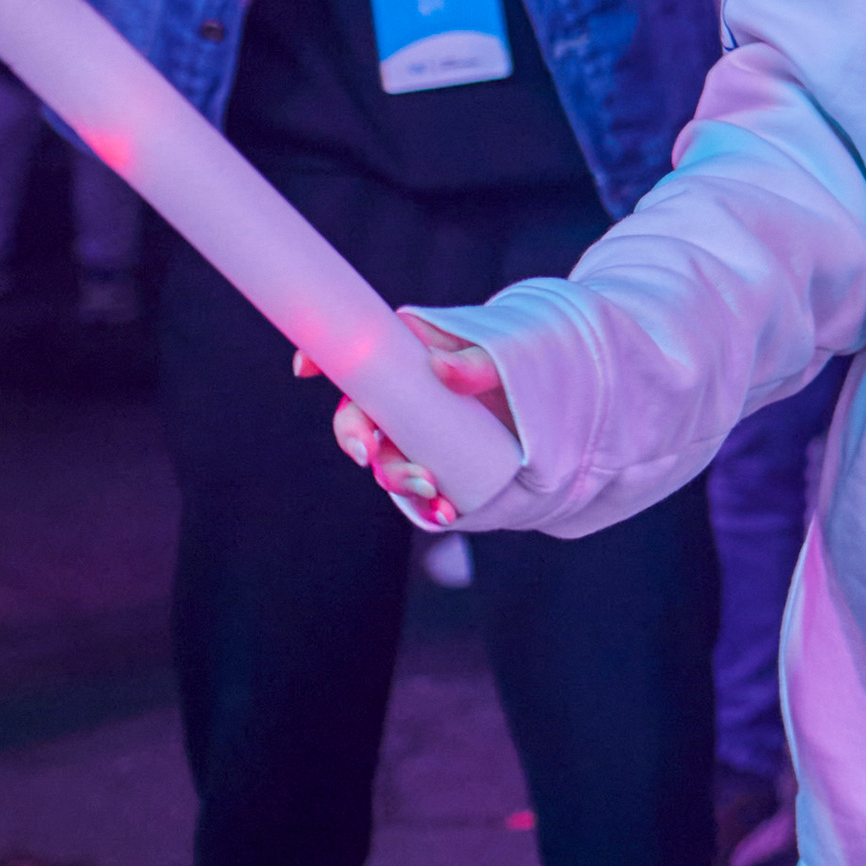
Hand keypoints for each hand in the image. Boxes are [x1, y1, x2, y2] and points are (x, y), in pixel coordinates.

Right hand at [298, 312, 511, 524]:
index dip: (322, 358)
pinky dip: (428, 505)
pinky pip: (419, 488)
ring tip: (432, 489)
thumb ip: (479, 360)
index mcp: (410, 353)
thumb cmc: (524, 359)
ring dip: (397, 477)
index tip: (304, 368)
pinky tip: (446, 512)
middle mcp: (404, 394)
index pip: (357, 352)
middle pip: (358, 416)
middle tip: (370, 454)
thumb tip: (440, 368)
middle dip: (355, 438)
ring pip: (386, 458)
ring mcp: (417, 432)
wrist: (561, 398)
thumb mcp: (508, 352)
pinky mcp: (437, 462)